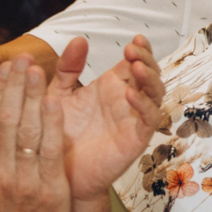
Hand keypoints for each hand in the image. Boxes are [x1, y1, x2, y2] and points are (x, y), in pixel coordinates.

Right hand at [0, 59, 70, 211]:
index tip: (6, 67)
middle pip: (6, 119)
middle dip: (15, 85)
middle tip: (23, 58)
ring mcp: (22, 179)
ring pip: (27, 129)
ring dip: (33, 96)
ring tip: (39, 70)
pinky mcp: (48, 188)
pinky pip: (50, 149)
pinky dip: (52, 124)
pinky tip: (55, 102)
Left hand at [48, 36, 163, 200]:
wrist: (55, 172)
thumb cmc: (58, 133)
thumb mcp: (58, 95)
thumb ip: (68, 69)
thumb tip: (79, 39)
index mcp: (113, 87)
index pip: (136, 62)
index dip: (141, 49)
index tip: (135, 39)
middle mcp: (127, 101)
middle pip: (151, 74)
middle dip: (147, 59)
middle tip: (133, 50)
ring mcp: (134, 119)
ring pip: (156, 94)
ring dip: (150, 78)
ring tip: (136, 67)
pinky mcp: (136, 139)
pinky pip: (149, 119)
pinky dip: (143, 105)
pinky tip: (129, 94)